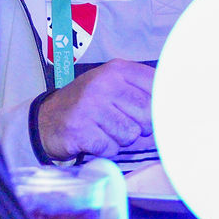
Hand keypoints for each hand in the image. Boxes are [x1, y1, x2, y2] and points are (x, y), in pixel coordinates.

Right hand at [37, 59, 154, 160]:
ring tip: (104, 130)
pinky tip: (93, 139)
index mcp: (117, 69)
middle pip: (147, 113)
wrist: (45, 120)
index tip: (155, 114)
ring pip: (130, 134)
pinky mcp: (80, 129)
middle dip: (140, 127)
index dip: (160, 106)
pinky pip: (111, 148)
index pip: (156, 86)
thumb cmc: (88, 105)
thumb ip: (142, 93)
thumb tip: (173, 113)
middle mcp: (104, 83)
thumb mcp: (113, 87)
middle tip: (122, 124)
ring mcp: (91, 105)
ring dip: (120, 139)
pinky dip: (105, 149)